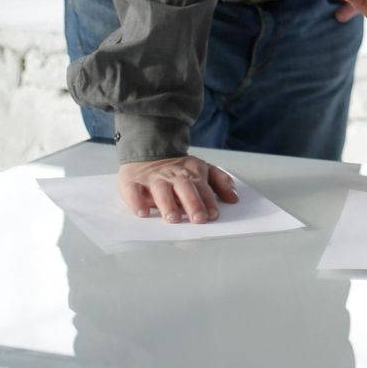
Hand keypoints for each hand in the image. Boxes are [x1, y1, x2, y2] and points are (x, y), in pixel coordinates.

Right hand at [118, 156, 237, 223]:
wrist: (148, 148)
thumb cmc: (177, 167)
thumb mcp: (202, 168)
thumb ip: (220, 182)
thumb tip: (234, 198)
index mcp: (191, 172)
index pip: (202, 187)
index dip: (208, 201)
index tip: (213, 215)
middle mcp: (173, 175)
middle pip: (184, 188)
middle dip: (193, 203)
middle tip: (198, 219)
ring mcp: (152, 178)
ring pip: (160, 190)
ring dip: (167, 204)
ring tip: (173, 218)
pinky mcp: (132, 181)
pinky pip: (133, 191)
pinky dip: (136, 202)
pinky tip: (142, 213)